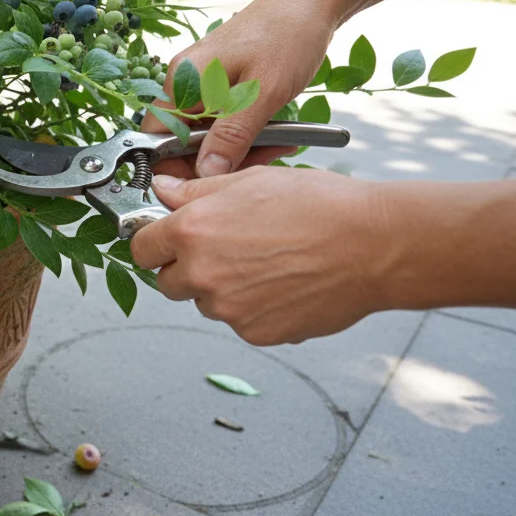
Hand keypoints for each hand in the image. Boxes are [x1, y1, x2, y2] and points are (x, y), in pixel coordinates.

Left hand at [130, 167, 387, 345]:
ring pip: (207, 303)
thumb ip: (195, 192)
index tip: (165, 239)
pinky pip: (240, 322)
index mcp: (193, 231)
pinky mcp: (256, 333)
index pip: (141, 247)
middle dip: (187, 268)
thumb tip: (163, 192)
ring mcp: (229, 309)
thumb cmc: (320, 206)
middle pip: (168, 281)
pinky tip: (284, 283)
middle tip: (225, 249)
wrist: (374, 245)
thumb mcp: (249, 182)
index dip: (153, 241)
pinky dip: (254, 308)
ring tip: (267, 263)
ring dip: (223, 288)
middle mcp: (203, 274)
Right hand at [140, 0, 337, 177]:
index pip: (158, 138)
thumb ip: (231, 137)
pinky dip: (245, 132)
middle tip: (265, 157)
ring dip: (239, 147)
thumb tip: (205, 174)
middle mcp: (184, 80)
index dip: (179, 166)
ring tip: (280, 142)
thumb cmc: (289, 37)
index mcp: (183, 80)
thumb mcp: (263, 94)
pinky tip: (275, 131)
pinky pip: (221, 119)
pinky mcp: (218, 82)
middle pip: (184, 140)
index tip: (216, 179)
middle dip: (220, 159)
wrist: (312, 2)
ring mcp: (200, 81)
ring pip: (206, 133)